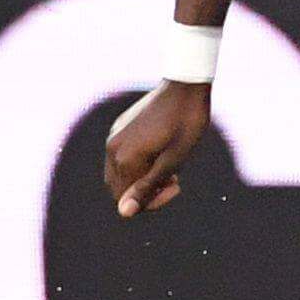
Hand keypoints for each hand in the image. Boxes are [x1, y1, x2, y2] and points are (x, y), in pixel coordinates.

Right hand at [103, 79, 210, 216]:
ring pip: (121, 172)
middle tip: (174, 179)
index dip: (151, 202)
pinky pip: (123, 156)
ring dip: (143, 177)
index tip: (176, 186)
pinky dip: (139, 163)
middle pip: (120, 187)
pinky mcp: (120, 127)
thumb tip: (123, 213)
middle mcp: (112, 148)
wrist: (186, 85)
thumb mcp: (173, 160)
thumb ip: (147, 188)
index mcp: (124, 159)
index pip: (125, 199)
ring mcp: (114, 135)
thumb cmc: (186, 124)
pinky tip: (162, 153)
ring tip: (170, 167)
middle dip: (146, 191)